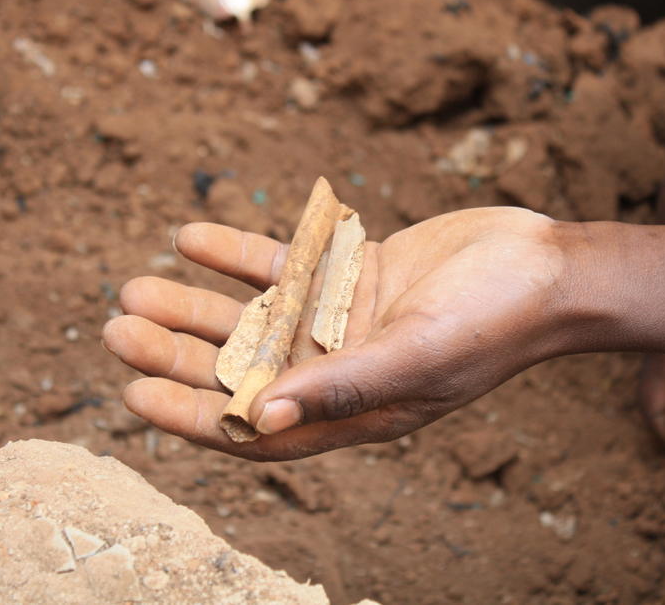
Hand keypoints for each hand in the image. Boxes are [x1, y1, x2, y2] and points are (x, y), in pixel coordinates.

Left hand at [102, 207, 570, 459]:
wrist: (548, 263)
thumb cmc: (497, 318)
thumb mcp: (418, 352)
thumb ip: (342, 385)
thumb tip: (258, 419)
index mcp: (354, 411)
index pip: (256, 427)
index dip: (193, 415)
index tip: (135, 392)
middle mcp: (340, 371)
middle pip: (239, 368)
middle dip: (177, 352)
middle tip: (116, 328)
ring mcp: (342, 322)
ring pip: (250, 316)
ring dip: (194, 303)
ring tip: (134, 287)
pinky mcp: (350, 275)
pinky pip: (281, 266)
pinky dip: (237, 254)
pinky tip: (189, 236)